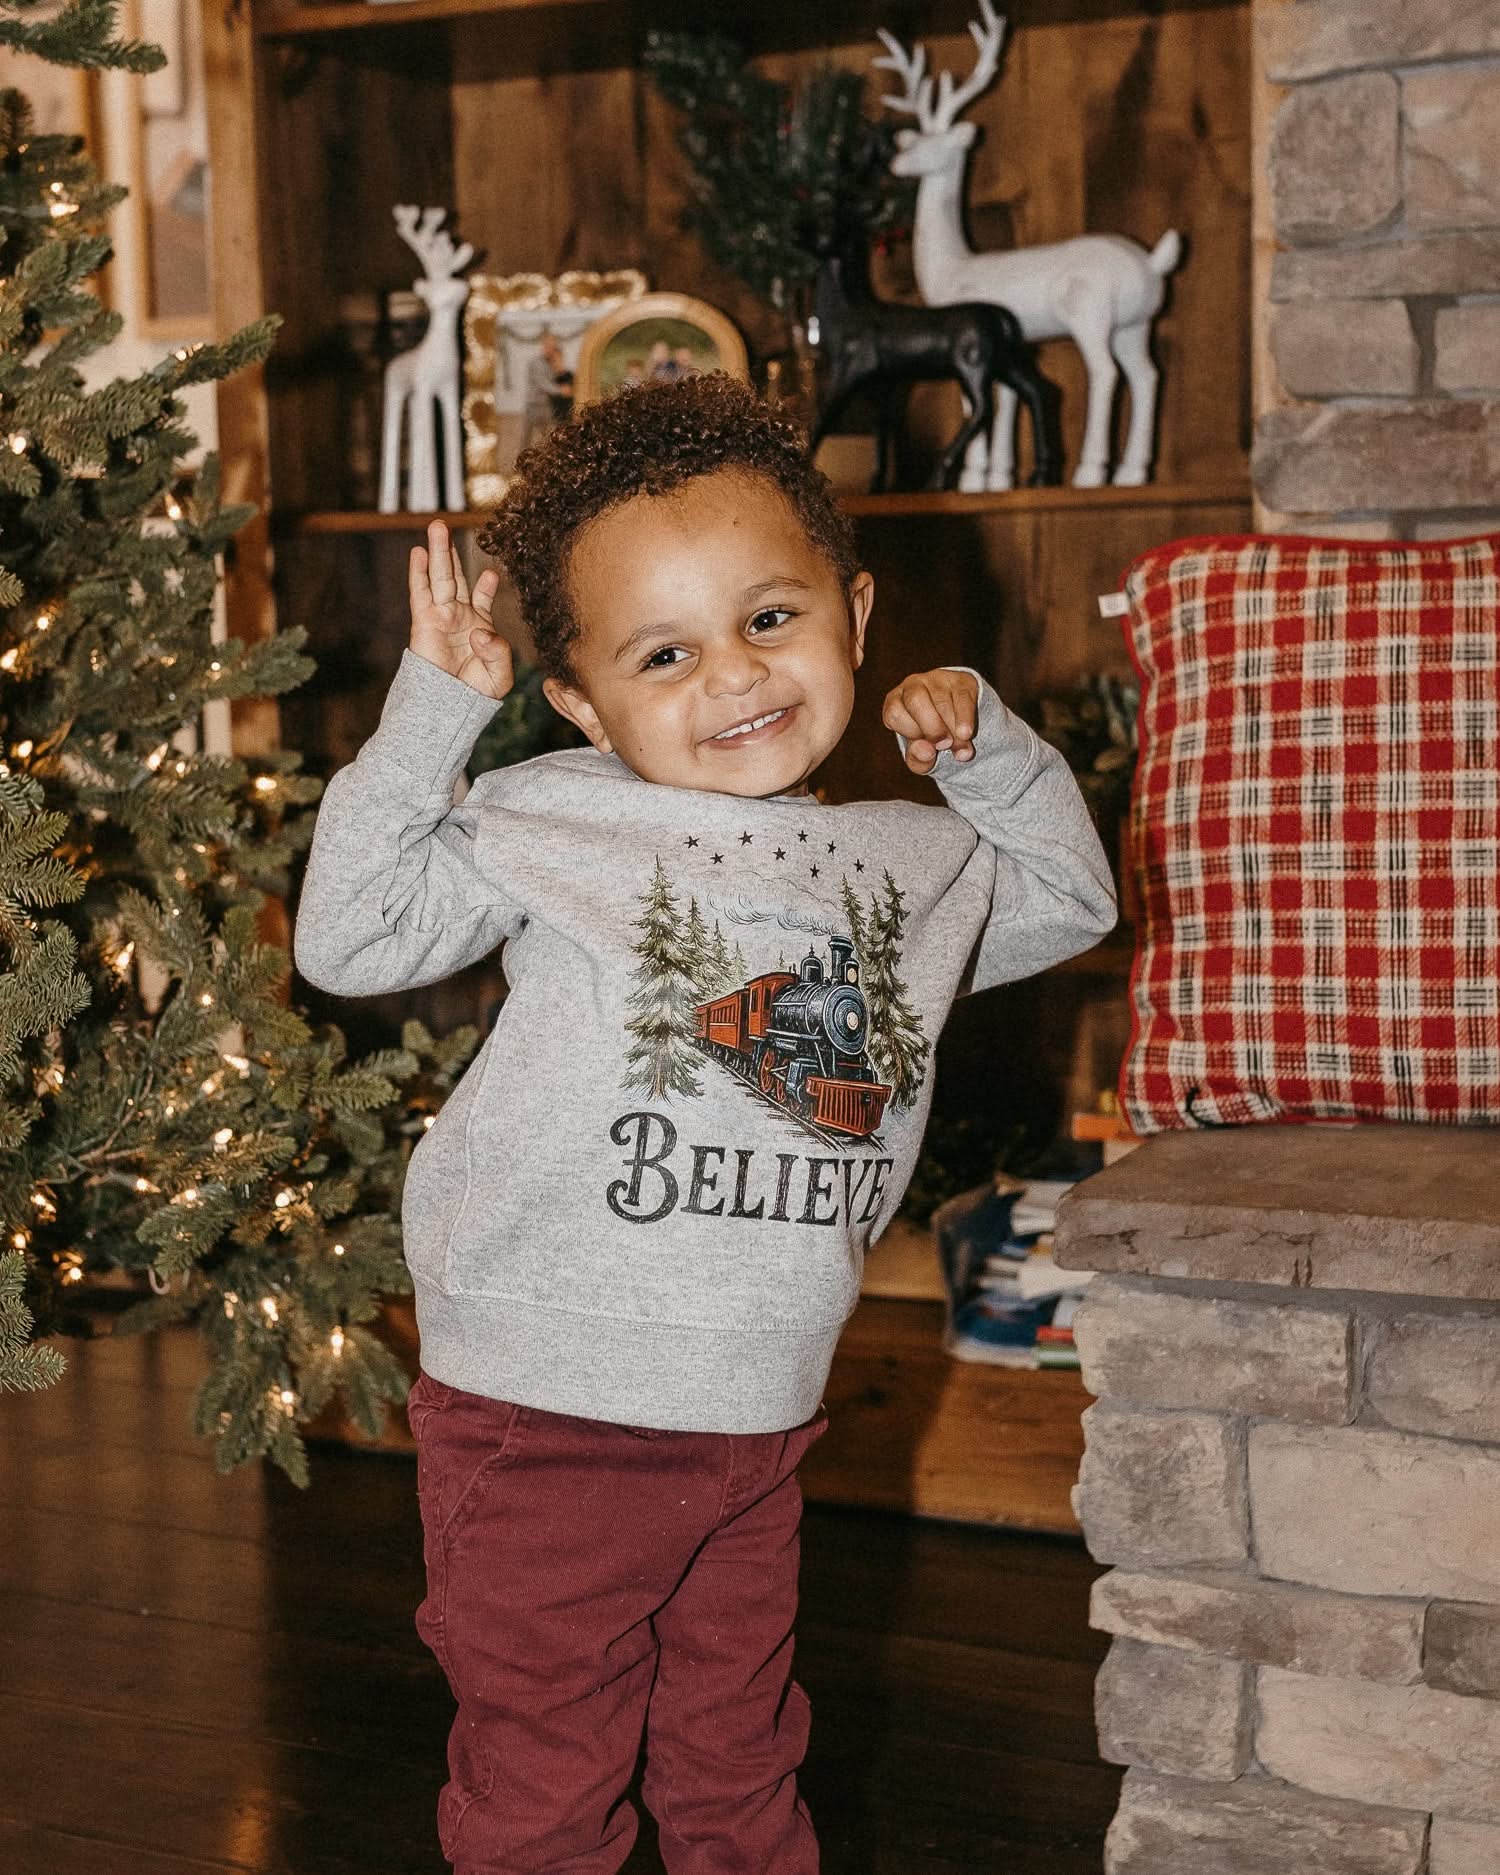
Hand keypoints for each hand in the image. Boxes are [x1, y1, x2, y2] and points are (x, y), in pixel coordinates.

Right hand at [408, 519, 512, 700]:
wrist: (452, 707)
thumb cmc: (476, 694)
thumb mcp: (500, 675)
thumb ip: (499, 652)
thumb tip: (479, 633)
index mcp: (479, 626)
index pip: (481, 598)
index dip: (485, 585)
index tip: (490, 573)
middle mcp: (459, 617)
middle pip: (456, 578)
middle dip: (452, 553)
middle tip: (449, 527)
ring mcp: (441, 617)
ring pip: (440, 578)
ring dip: (438, 552)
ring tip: (436, 526)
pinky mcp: (425, 623)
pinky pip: (421, 593)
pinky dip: (418, 573)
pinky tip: (417, 552)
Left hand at [882, 669, 978, 774]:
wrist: (960, 723)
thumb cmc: (932, 739)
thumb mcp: (921, 754)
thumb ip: (919, 759)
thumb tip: (926, 751)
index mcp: (895, 701)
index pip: (894, 713)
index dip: (911, 733)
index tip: (928, 748)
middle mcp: (913, 685)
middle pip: (916, 700)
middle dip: (931, 727)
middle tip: (944, 745)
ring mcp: (937, 679)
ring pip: (942, 701)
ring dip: (952, 729)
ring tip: (960, 750)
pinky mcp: (961, 680)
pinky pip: (962, 697)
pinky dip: (964, 718)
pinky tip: (966, 734)